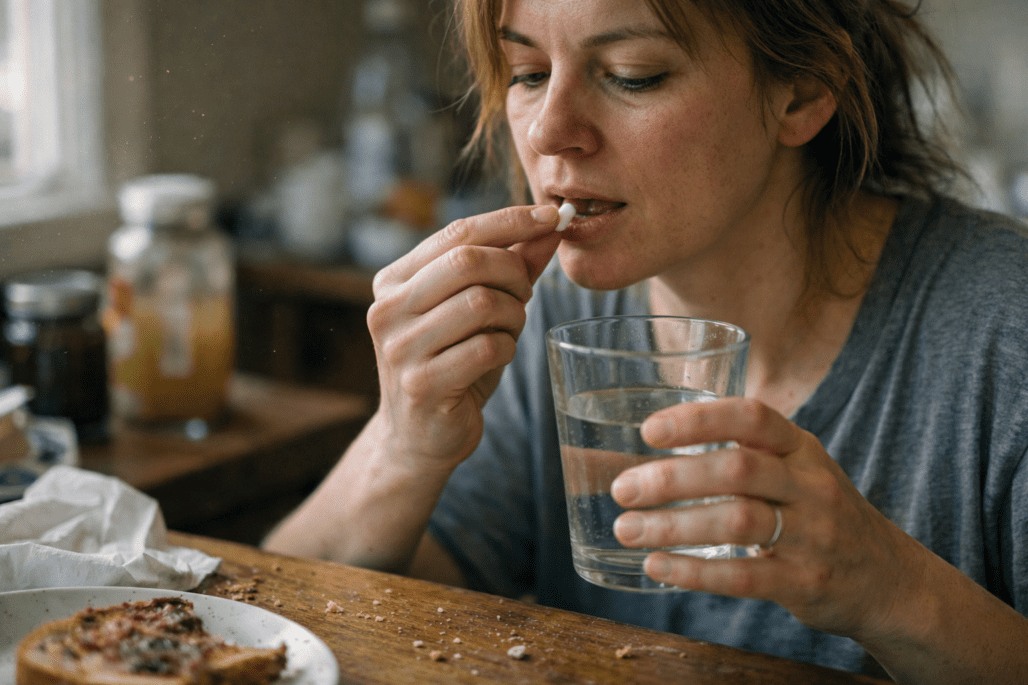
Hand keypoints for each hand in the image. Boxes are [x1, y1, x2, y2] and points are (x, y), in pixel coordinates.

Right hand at [367, 205, 561, 472]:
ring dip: (513, 315)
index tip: (553, 215)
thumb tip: (551, 225)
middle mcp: (388, 309)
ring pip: (482, 303)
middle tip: (524, 294)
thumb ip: (509, 266)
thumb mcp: (477, 310)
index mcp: (393, 281)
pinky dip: (506, 348)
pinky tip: (497, 357)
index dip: (511, 220)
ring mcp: (401, 348)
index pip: (457, 232)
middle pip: (469, 261)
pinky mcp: (422, 384)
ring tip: (508, 330)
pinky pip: (487, 347)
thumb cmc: (452, 364)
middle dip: (513, 273)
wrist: (419, 438)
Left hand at [610, 397, 923, 639]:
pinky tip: (656, 567)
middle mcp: (810, 485)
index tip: (649, 430)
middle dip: (672, 478)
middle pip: (737, 469)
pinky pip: (743, 577)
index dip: (699, 419)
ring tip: (626, 529)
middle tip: (622, 489)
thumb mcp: (795, 470)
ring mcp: (813, 535)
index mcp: (800, 448)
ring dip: (672, 526)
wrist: (889, 580)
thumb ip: (739, 454)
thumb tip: (649, 450)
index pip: (752, 417)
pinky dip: (693, 572)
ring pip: (737, 522)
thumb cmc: (818, 514)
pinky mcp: (806, 583)